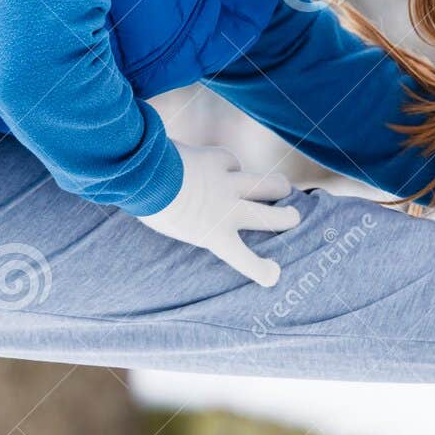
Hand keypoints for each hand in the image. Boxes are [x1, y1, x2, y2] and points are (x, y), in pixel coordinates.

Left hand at [136, 141, 299, 286]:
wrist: (141, 174)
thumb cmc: (151, 207)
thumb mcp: (177, 228)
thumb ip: (200, 224)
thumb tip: (211, 216)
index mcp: (213, 235)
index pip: (244, 260)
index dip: (262, 269)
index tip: (272, 274)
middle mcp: (227, 210)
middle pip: (272, 216)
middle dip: (288, 218)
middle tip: (293, 217)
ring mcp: (227, 183)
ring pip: (268, 183)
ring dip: (278, 187)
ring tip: (282, 188)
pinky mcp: (218, 159)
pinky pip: (232, 162)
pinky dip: (229, 165)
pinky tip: (223, 166)